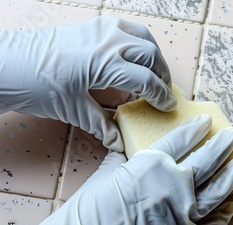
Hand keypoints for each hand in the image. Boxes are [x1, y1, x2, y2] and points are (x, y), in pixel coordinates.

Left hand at [0, 16, 176, 150]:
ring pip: (143, 37)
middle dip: (162, 75)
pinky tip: (133, 56)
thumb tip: (119, 142)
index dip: (161, 96)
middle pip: (151, 56)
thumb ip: (102, 125)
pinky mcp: (92, 25)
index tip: (167, 106)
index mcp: (105, 63)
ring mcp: (100, 29)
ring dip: (154, 56)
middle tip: (164, 92)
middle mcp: (108, 41)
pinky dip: (138, 41)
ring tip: (155, 73)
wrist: (5, 64)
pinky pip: (126, 28)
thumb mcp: (73, 110)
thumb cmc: (35, 85)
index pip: (147, 80)